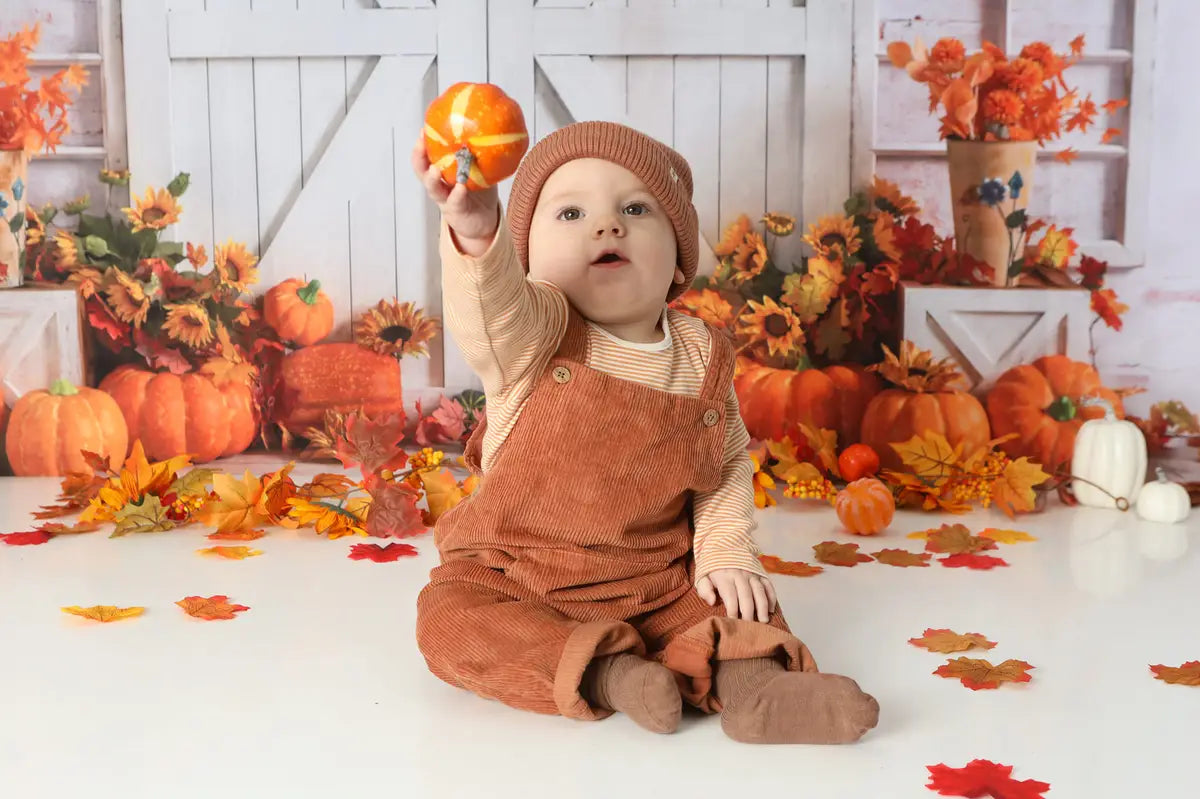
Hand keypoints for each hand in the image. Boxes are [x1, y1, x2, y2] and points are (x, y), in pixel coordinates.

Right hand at [411, 135, 499, 249]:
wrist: (485, 220)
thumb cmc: (480, 193)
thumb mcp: (480, 170)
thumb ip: (482, 155)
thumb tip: (491, 132)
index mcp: (442, 171)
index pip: (426, 156)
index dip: (422, 144)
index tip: (423, 129)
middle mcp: (440, 184)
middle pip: (422, 170)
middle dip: (419, 157)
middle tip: (421, 144)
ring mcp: (445, 199)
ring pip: (433, 188)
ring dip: (432, 178)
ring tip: (435, 169)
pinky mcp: (455, 211)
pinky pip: (454, 201)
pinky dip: (457, 194)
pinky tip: (460, 188)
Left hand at [696, 568, 777, 622]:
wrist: (723, 545)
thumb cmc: (712, 567)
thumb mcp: (702, 576)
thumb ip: (705, 589)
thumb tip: (712, 602)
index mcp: (724, 577)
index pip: (730, 596)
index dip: (733, 611)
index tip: (733, 622)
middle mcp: (740, 574)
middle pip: (746, 596)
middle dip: (748, 613)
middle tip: (749, 626)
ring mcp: (752, 573)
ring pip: (759, 591)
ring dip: (762, 607)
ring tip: (764, 620)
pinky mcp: (760, 572)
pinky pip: (768, 585)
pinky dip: (771, 597)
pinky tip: (771, 609)